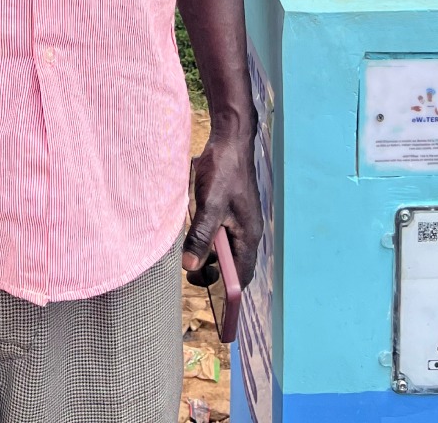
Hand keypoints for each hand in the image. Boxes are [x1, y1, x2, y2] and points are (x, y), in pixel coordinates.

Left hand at [183, 132, 262, 289]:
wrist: (229, 140)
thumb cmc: (223, 170)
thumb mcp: (209, 205)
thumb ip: (201, 237)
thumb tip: (190, 267)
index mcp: (248, 235)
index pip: (242, 275)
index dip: (227, 290)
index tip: (207, 296)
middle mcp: (248, 231)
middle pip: (233, 264)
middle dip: (213, 271)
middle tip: (189, 270)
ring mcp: (240, 220)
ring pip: (225, 248)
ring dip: (208, 253)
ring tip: (188, 249)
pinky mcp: (232, 209)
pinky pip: (221, 233)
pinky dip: (208, 237)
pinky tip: (193, 229)